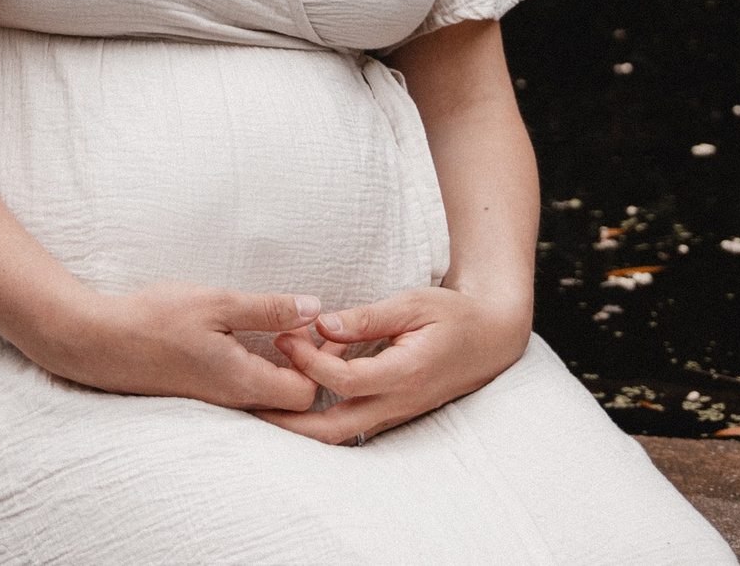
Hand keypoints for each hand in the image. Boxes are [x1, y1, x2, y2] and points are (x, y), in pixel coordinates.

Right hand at [16, 281, 322, 411]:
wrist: (100, 342)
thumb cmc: (155, 319)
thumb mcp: (217, 302)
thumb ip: (269, 309)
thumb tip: (314, 309)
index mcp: (243, 382)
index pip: (308, 391)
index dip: (313, 358)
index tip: (294, 326)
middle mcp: (235, 403)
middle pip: (294, 402)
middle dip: (303, 368)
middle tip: (289, 330)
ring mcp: (220, 404)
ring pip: (271, 400)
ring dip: (280, 369)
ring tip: (271, 333)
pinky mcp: (205, 398)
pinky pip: (248, 395)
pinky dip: (258, 373)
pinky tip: (245, 343)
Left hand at [250, 286, 532, 444]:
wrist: (490, 338)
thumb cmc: (451, 315)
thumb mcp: (411, 304)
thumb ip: (365, 318)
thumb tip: (321, 324)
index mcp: (405, 374)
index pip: (345, 381)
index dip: (310, 362)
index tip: (285, 337)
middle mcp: (398, 403)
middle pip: (333, 430)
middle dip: (288, 424)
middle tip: (248, 406)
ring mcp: (395, 414)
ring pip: (339, 435)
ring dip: (299, 426)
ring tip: (260, 406)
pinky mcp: (391, 414)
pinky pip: (350, 427)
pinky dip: (319, 419)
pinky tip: (294, 401)